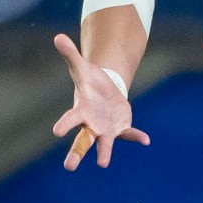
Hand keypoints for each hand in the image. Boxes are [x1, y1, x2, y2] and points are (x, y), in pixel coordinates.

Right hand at [50, 32, 147, 169]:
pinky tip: (145, 140)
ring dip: (104, 153)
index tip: (56, 132)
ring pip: (104, 144)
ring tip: (102, 164)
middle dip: (76, 152)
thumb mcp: (81, 67)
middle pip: (82, 141)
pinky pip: (128, 134)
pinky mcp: (120, 129)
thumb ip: (71, 54)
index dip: (64, 124)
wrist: (105, 91)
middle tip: (69, 166)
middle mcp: (91, 124)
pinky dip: (136, 137)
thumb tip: (58, 36)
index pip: (70, 118)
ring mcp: (106, 129)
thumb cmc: (89, 81)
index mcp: (80, 111)